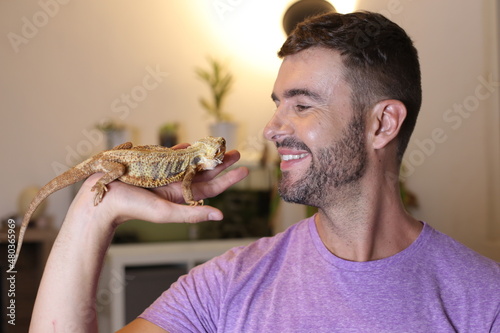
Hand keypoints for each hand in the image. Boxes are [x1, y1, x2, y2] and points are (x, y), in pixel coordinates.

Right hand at [71, 149, 248, 226]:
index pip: (211, 187)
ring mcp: (163, 173)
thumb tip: (220, 216)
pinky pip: (169, 155)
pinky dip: (180, 150)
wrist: (102, 198)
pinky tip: (189, 144)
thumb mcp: (166, 211)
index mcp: (181, 196)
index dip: (228, 179)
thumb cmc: (133, 208)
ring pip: (189, 162)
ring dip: (203, 153)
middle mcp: (175, 184)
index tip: (245, 170)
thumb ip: (192, 213)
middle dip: (220, 162)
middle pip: (204, 172)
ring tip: (217, 145)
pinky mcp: (151, 164)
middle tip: (235, 152)